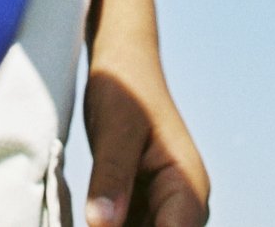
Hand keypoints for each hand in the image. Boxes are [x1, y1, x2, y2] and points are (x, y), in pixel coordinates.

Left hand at [83, 53, 209, 226]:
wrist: (125, 64)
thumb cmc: (124, 87)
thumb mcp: (114, 129)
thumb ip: (110, 177)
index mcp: (187, 190)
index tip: (103, 225)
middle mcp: (183, 209)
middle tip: (93, 213)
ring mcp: (164, 213)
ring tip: (93, 206)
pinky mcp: (143, 211)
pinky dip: (106, 226)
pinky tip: (87, 214)